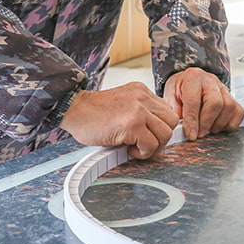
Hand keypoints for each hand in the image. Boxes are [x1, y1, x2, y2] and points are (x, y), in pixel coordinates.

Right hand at [58, 82, 178, 158]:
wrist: (72, 109)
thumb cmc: (92, 112)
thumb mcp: (123, 105)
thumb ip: (140, 113)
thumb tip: (155, 134)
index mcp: (142, 91)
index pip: (167, 111)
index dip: (161, 127)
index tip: (151, 136)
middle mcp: (143, 97)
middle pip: (171, 121)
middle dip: (162, 138)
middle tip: (146, 145)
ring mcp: (139, 110)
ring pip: (165, 134)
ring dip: (153, 147)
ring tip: (136, 148)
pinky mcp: (132, 124)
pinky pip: (151, 144)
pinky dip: (143, 152)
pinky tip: (129, 150)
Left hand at [163, 67, 243, 140]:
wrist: (187, 80)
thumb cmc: (179, 88)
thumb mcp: (170, 97)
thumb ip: (175, 112)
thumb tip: (181, 130)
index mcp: (192, 78)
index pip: (194, 101)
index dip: (193, 121)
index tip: (191, 135)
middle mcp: (210, 80)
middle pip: (215, 103)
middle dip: (207, 123)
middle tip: (199, 134)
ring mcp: (223, 88)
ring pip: (229, 107)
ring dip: (219, 124)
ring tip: (208, 130)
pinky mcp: (231, 96)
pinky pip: (239, 111)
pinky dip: (231, 123)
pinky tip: (220, 127)